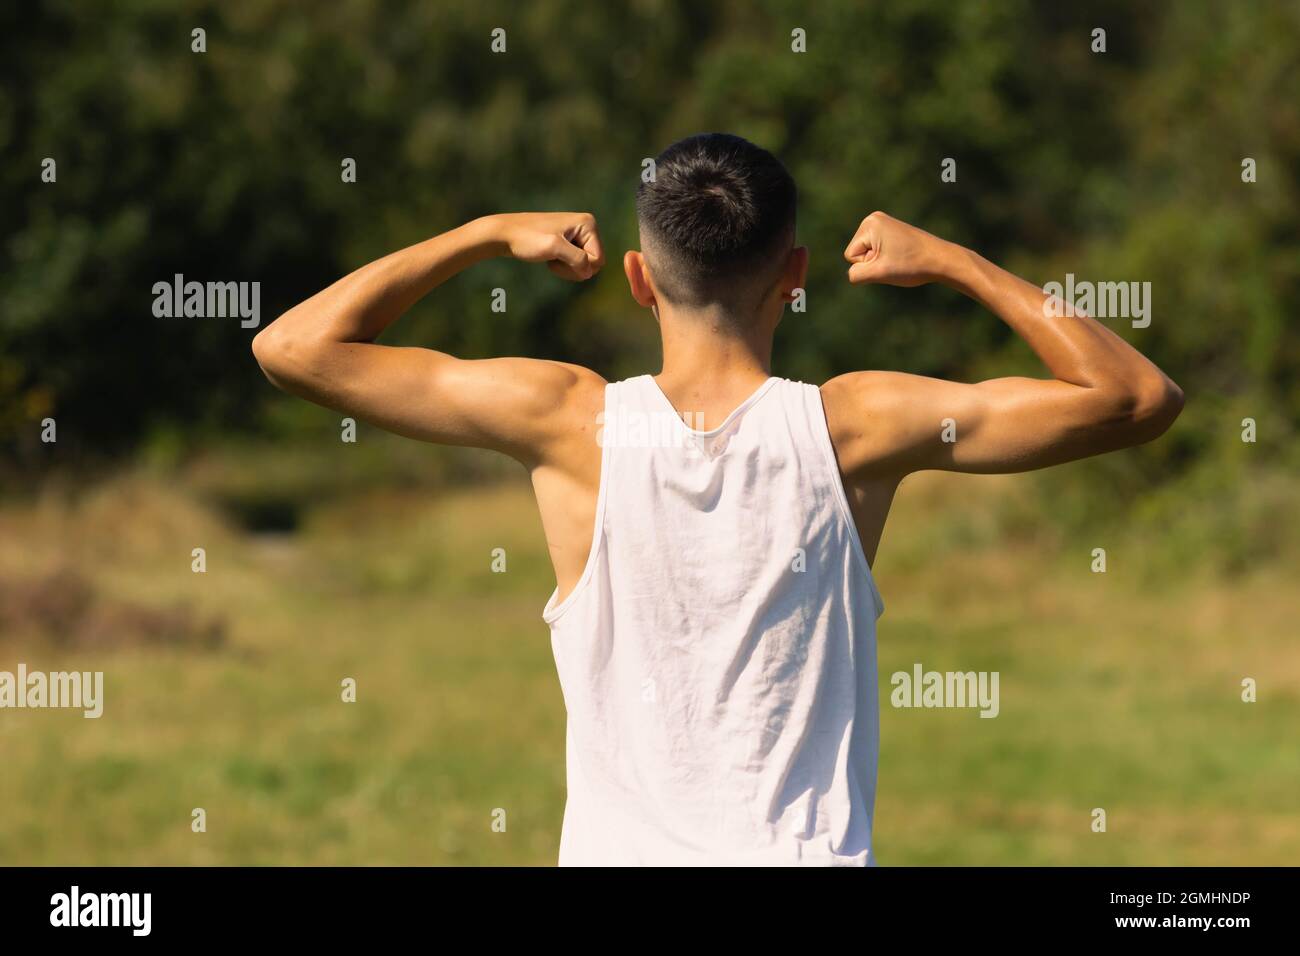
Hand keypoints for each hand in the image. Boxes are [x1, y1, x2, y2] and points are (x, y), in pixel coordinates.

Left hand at [488, 212, 604, 280]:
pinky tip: (550, 259)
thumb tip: (590, 272)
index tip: (558, 258)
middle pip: (594, 263)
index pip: (598, 259)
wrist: (505, 234)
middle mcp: (586, 226)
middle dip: (574, 268)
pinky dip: (563, 266)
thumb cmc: (527, 238)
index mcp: (588, 223)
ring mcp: (577, 234)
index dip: (579, 266)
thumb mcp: (554, 248)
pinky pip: (576, 263)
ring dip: (568, 269)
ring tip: (551, 259)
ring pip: (585, 266)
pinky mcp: (568, 242)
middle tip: (554, 261)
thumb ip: (577, 259)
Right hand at [843, 211, 954, 286]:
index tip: (890, 260)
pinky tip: (902, 256)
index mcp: (870, 223)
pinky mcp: (891, 230)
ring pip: (867, 254)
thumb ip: (855, 274)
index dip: (869, 265)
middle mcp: (874, 219)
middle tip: (896, 260)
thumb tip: (851, 273)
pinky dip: (887, 258)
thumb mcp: (878, 273)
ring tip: (900, 258)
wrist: (941, 259)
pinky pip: (876, 251)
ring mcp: (883, 223)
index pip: (851, 255)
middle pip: (857, 252)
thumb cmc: (911, 265)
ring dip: (880, 261)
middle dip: (874, 262)